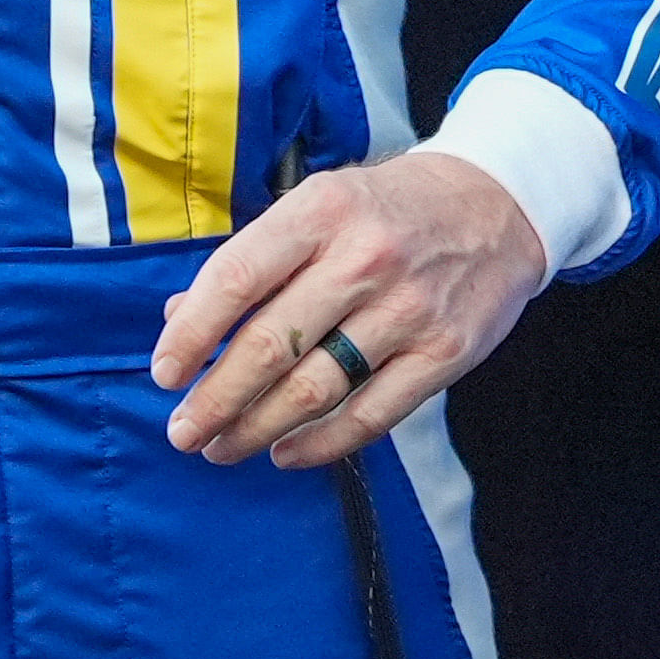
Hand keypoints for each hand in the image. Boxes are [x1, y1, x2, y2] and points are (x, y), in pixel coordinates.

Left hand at [147, 151, 544, 468]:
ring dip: (258, 428)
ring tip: (222, 447)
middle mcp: (362, 259)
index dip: (192, 333)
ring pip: (316, 388)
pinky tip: (286, 453)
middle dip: (216, 399)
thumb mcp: (316, 206)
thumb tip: (177, 316)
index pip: (236, 278)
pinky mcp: (444, 353)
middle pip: (271, 345)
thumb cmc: (386, 209)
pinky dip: (322, 444)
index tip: (164, 373)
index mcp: (320, 212)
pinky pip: (372, 415)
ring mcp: (408, 310)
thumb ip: (251, 261)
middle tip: (183, 432)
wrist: (495, 205)